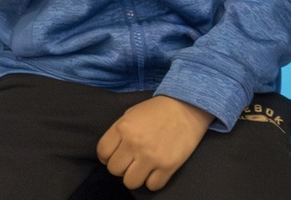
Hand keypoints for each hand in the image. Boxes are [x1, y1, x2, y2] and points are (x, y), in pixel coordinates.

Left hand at [96, 95, 212, 191]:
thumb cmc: (158, 110)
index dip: (108, 155)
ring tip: (144, 165)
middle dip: (122, 165)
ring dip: (136, 175)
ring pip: (130, 182)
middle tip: (133, 158)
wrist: (187, 105)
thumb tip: (109, 154)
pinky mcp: (168, 166)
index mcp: (124, 127)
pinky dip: (153, 179)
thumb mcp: (133, 113)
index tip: (118, 153)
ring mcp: (151, 156)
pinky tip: (157, 168)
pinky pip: (151, 186)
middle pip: (114, 170)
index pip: (102, 153)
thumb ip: (119, 132)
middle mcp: (135, 143)